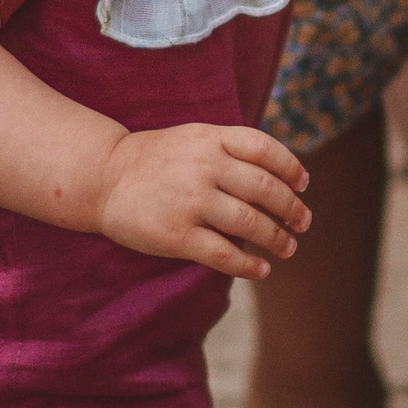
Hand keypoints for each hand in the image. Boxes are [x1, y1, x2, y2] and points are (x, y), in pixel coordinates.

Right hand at [94, 122, 310, 277]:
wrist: (103, 177)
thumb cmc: (156, 159)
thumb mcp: (194, 138)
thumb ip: (231, 149)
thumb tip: (279, 176)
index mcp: (210, 138)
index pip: (265, 149)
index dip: (291, 167)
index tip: (303, 184)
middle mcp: (204, 167)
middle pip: (264, 187)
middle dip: (291, 208)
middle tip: (303, 222)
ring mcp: (191, 202)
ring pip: (250, 223)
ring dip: (277, 238)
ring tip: (289, 247)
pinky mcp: (177, 235)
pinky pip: (223, 254)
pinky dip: (248, 265)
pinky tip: (261, 269)